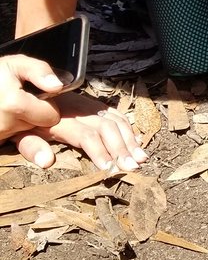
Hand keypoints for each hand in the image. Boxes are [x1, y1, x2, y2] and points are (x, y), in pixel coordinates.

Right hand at [0, 55, 65, 148]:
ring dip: (21, 121)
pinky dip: (10, 127)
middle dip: (34, 114)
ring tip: (9, 105)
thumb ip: (40, 71)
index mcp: (15, 105)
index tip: (36, 96)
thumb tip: (57, 87)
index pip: (52, 117)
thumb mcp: (17, 63)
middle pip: (38, 126)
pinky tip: (3, 114)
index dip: (47, 105)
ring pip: (25, 132)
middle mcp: (5, 125)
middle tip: (20, 99)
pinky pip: (11, 138)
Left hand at [13, 91, 148, 172]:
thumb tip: (46, 162)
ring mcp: (84, 103)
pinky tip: (135, 141)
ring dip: (129, 139)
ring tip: (140, 157)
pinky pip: (113, 112)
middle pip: (106, 127)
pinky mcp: (88, 102)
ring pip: (113, 118)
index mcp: (57, 117)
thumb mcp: (15, 134)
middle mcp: (75, 107)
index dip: (101, 151)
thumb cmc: (16, 119)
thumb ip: (30, 146)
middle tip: (132, 167)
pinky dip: (127, 127)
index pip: (87, 135)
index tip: (111, 168)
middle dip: (121, 148)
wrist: (16, 90)